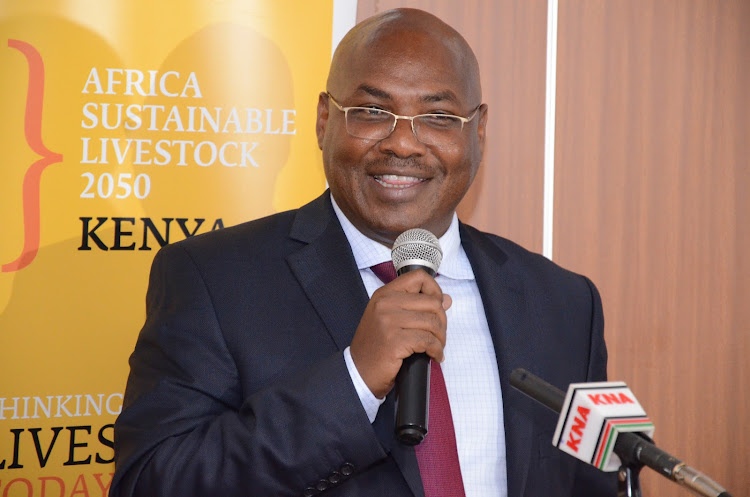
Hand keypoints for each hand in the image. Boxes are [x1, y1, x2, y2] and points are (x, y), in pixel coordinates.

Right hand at [349, 269, 451, 398]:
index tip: (437, 307)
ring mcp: (389, 321)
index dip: (435, 291)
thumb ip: (417, 306)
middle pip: (432, 302)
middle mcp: (385, 303)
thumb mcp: (390, 318)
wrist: (358, 371)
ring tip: (437, 347)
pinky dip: (437, 350)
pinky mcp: (395, 340)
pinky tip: (434, 356)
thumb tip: (446, 299)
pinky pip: (428, 341)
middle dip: (442, 321)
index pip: (419, 277)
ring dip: (440, 338)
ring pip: (433, 323)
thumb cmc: (375, 346)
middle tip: (438, 335)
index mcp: (384, 294)